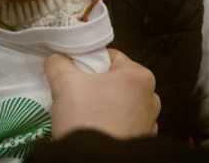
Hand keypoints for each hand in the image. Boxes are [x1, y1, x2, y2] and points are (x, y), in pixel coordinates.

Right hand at [45, 49, 159, 140]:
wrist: (94, 161)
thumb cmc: (86, 116)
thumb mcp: (64, 83)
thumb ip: (58, 63)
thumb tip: (57, 58)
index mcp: (139, 76)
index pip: (110, 57)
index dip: (88, 63)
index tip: (74, 74)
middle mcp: (151, 97)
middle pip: (117, 81)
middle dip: (97, 86)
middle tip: (77, 94)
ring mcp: (150, 122)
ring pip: (121, 104)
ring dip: (105, 106)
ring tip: (85, 115)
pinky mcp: (143, 142)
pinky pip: (125, 125)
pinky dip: (112, 124)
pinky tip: (96, 129)